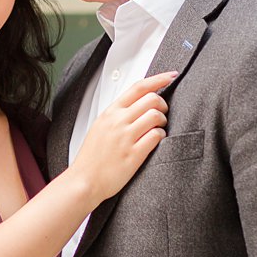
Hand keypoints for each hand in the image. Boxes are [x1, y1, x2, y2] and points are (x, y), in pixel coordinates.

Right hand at [69, 72, 176, 202]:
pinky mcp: (133, 154)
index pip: (138, 87)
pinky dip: (161, 136)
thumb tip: (137, 103)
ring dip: (163, 121)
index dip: (159, 79)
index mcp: (110, 112)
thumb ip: (118, 114)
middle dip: (163, 104)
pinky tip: (155, 140)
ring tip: (158, 129)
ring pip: (156, 115)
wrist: (84, 181)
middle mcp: (118, 121)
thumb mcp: (100, 126)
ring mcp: (126, 137)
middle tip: (162, 114)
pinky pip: (156, 136)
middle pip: (152, 99)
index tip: (172, 75)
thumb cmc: (92, 157)